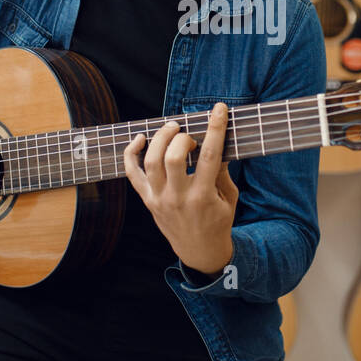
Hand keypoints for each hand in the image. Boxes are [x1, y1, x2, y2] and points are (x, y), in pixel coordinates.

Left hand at [123, 102, 237, 274]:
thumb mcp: (229, 198)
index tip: (219, 109)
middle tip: (189, 134)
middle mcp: (178, 198)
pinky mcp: (148, 200)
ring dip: (159, 138)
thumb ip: (223, 171)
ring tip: (171, 128)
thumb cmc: (218, 221)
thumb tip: (217, 143)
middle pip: (172, 157)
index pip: (210, 156)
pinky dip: (131, 153)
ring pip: (151, 162)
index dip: (215, 128)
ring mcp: (159, 199)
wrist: (200, 251)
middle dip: (182, 137)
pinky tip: (140, 138)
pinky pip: (132, 173)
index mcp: (204, 196)